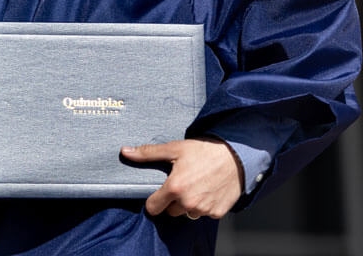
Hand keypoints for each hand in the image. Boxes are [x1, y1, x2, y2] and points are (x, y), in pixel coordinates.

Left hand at [120, 138, 242, 219]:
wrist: (236, 155)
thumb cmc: (204, 150)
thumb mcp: (174, 148)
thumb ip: (148, 153)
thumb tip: (125, 152)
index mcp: (175, 188)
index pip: (153, 208)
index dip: (154, 200)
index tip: (159, 193)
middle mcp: (188, 202)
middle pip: (171, 211)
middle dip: (173, 200)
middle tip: (183, 183)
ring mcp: (204, 209)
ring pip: (188, 213)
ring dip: (189, 204)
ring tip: (196, 185)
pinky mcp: (217, 212)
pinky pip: (205, 214)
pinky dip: (205, 205)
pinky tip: (208, 189)